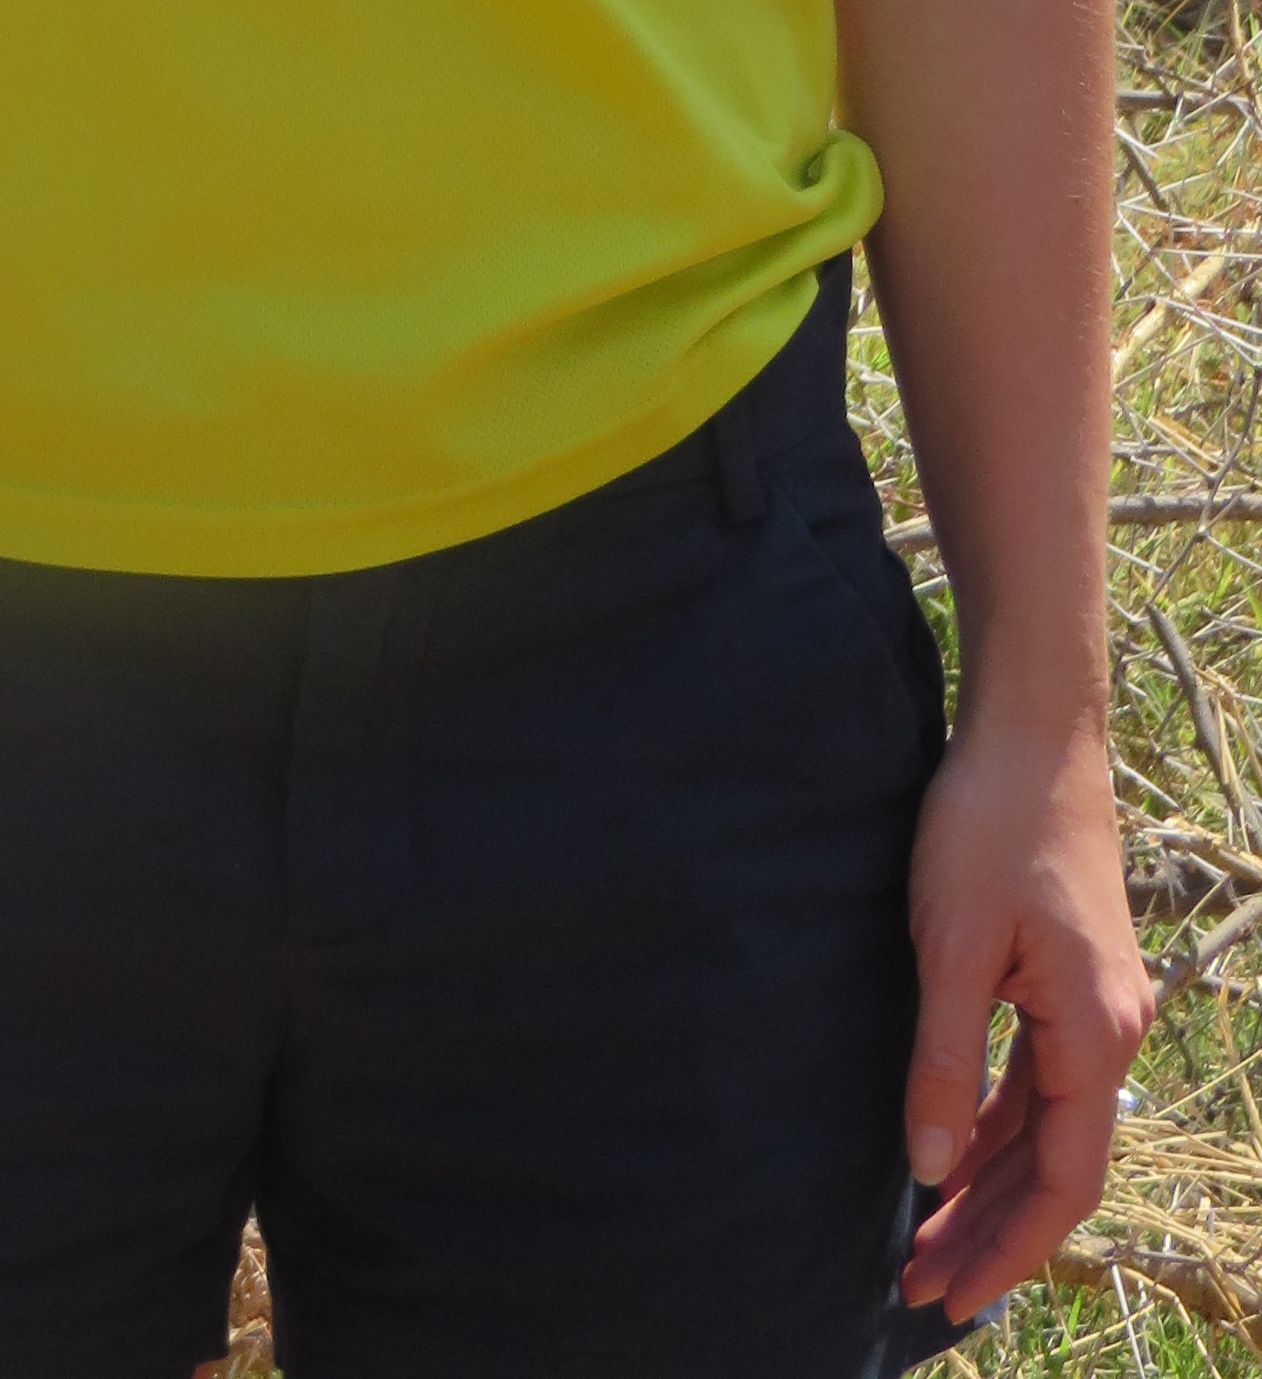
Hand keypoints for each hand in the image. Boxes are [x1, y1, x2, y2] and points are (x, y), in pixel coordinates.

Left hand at [901, 714, 1153, 1320]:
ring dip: (984, 1184)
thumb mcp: (951, 945)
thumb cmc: (988, 825)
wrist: (1031, 732)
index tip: (946, 1296)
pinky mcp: (1068, 983)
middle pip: (1052, 1167)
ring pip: (1041, 1128)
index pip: (1059, 1181)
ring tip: (921, 1240)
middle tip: (916, 1289)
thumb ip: (944, 1060)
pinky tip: (949, 1152)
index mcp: (1094, 1037)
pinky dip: (993, 1125)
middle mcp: (1111, 1035)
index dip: (1004, 1248)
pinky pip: (1034, 1081)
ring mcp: (1094, 1009)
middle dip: (985, 1233)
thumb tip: (929, 1167)